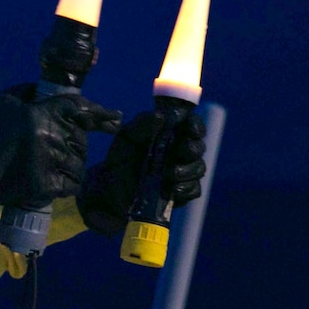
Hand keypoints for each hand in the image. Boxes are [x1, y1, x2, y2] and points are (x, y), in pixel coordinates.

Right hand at [0, 84, 121, 225]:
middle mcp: (49, 135)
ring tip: (52, 168)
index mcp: (39, 113)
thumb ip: (28, 93)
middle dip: (73, 145)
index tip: (116, 119)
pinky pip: (72, 185)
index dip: (100, 114)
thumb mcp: (4, 102)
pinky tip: (55, 183)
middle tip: (56, 151)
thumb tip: (46, 91)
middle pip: (80, 140)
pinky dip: (68, 185)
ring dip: (70, 167)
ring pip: (78, 164)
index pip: (79, 109)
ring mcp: (49, 162)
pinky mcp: (47, 186)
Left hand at [77, 109, 206, 235]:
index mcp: (170, 135)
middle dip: (192, 148)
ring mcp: (182, 173)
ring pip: (199, 168)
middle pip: (198, 147)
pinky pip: (194, 190)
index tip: (190, 128)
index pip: (192, 126)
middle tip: (181, 150)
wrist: (110, 187)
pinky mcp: (180, 193)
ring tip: (169, 173)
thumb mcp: (126, 138)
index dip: (195, 125)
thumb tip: (161, 115)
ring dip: (187, 170)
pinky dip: (186, 188)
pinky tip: (172, 188)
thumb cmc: (120, 158)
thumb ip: (142, 124)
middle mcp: (179, 153)